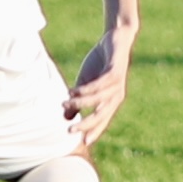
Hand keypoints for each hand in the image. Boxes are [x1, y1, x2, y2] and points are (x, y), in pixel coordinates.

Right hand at [64, 27, 136, 150]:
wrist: (116, 38)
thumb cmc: (100, 62)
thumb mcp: (85, 82)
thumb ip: (77, 100)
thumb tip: (65, 117)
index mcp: (110, 100)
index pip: (103, 120)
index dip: (94, 131)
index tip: (83, 142)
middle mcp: (116, 95)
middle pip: (102, 115)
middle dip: (87, 124)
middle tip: (70, 131)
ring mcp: (117, 84)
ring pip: (98, 99)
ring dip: (81, 103)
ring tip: (65, 104)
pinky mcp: (115, 71)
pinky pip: (100, 84)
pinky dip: (86, 89)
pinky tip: (73, 91)